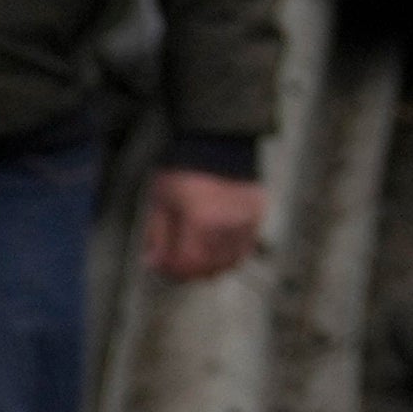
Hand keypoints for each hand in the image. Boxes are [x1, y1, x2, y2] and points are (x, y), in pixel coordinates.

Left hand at [143, 169, 267, 280]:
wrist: (216, 141)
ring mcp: (247, 222)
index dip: (173, 271)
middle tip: (175, 263)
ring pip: (231, 262)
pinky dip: (229, 254)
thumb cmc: (184, 169)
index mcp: (202, 222)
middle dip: (189, 271)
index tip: (161, 267)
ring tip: (194, 257)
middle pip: (211, 268)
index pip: (189, 264)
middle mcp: (229, 226)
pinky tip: (214, 249)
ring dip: (211, 266)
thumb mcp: (160, 201)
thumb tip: (154, 264)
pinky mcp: (258, 215)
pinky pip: (245, 248)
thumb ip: (157, 236)